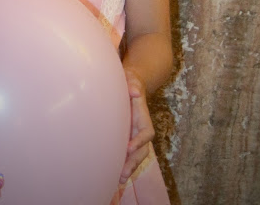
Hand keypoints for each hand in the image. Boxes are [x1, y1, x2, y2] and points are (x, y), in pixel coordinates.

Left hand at [119, 68, 154, 183]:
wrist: (131, 85)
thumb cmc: (130, 82)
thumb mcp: (132, 79)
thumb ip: (133, 84)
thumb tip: (134, 91)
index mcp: (143, 116)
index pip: (146, 132)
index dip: (140, 141)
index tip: (129, 148)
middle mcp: (141, 128)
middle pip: (143, 149)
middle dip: (134, 162)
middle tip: (123, 173)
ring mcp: (134, 134)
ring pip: (137, 155)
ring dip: (130, 167)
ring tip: (120, 179)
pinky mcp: (126, 137)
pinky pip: (127, 153)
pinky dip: (123, 164)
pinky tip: (113, 174)